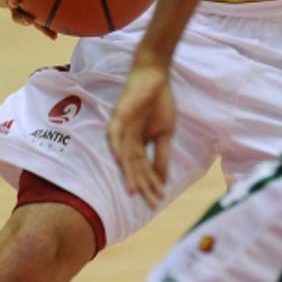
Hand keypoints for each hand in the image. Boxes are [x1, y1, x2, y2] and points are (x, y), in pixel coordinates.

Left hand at [107, 62, 175, 206]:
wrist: (155, 77)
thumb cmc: (159, 103)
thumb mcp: (165, 133)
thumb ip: (162, 155)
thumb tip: (163, 178)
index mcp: (139, 145)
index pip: (144, 169)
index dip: (152, 184)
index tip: (159, 201)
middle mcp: (128, 142)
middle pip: (135, 168)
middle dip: (143, 185)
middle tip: (149, 204)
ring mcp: (122, 131)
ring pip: (125, 157)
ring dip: (130, 174)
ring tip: (134, 190)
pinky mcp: (118, 118)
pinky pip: (116, 136)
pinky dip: (119, 150)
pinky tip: (123, 163)